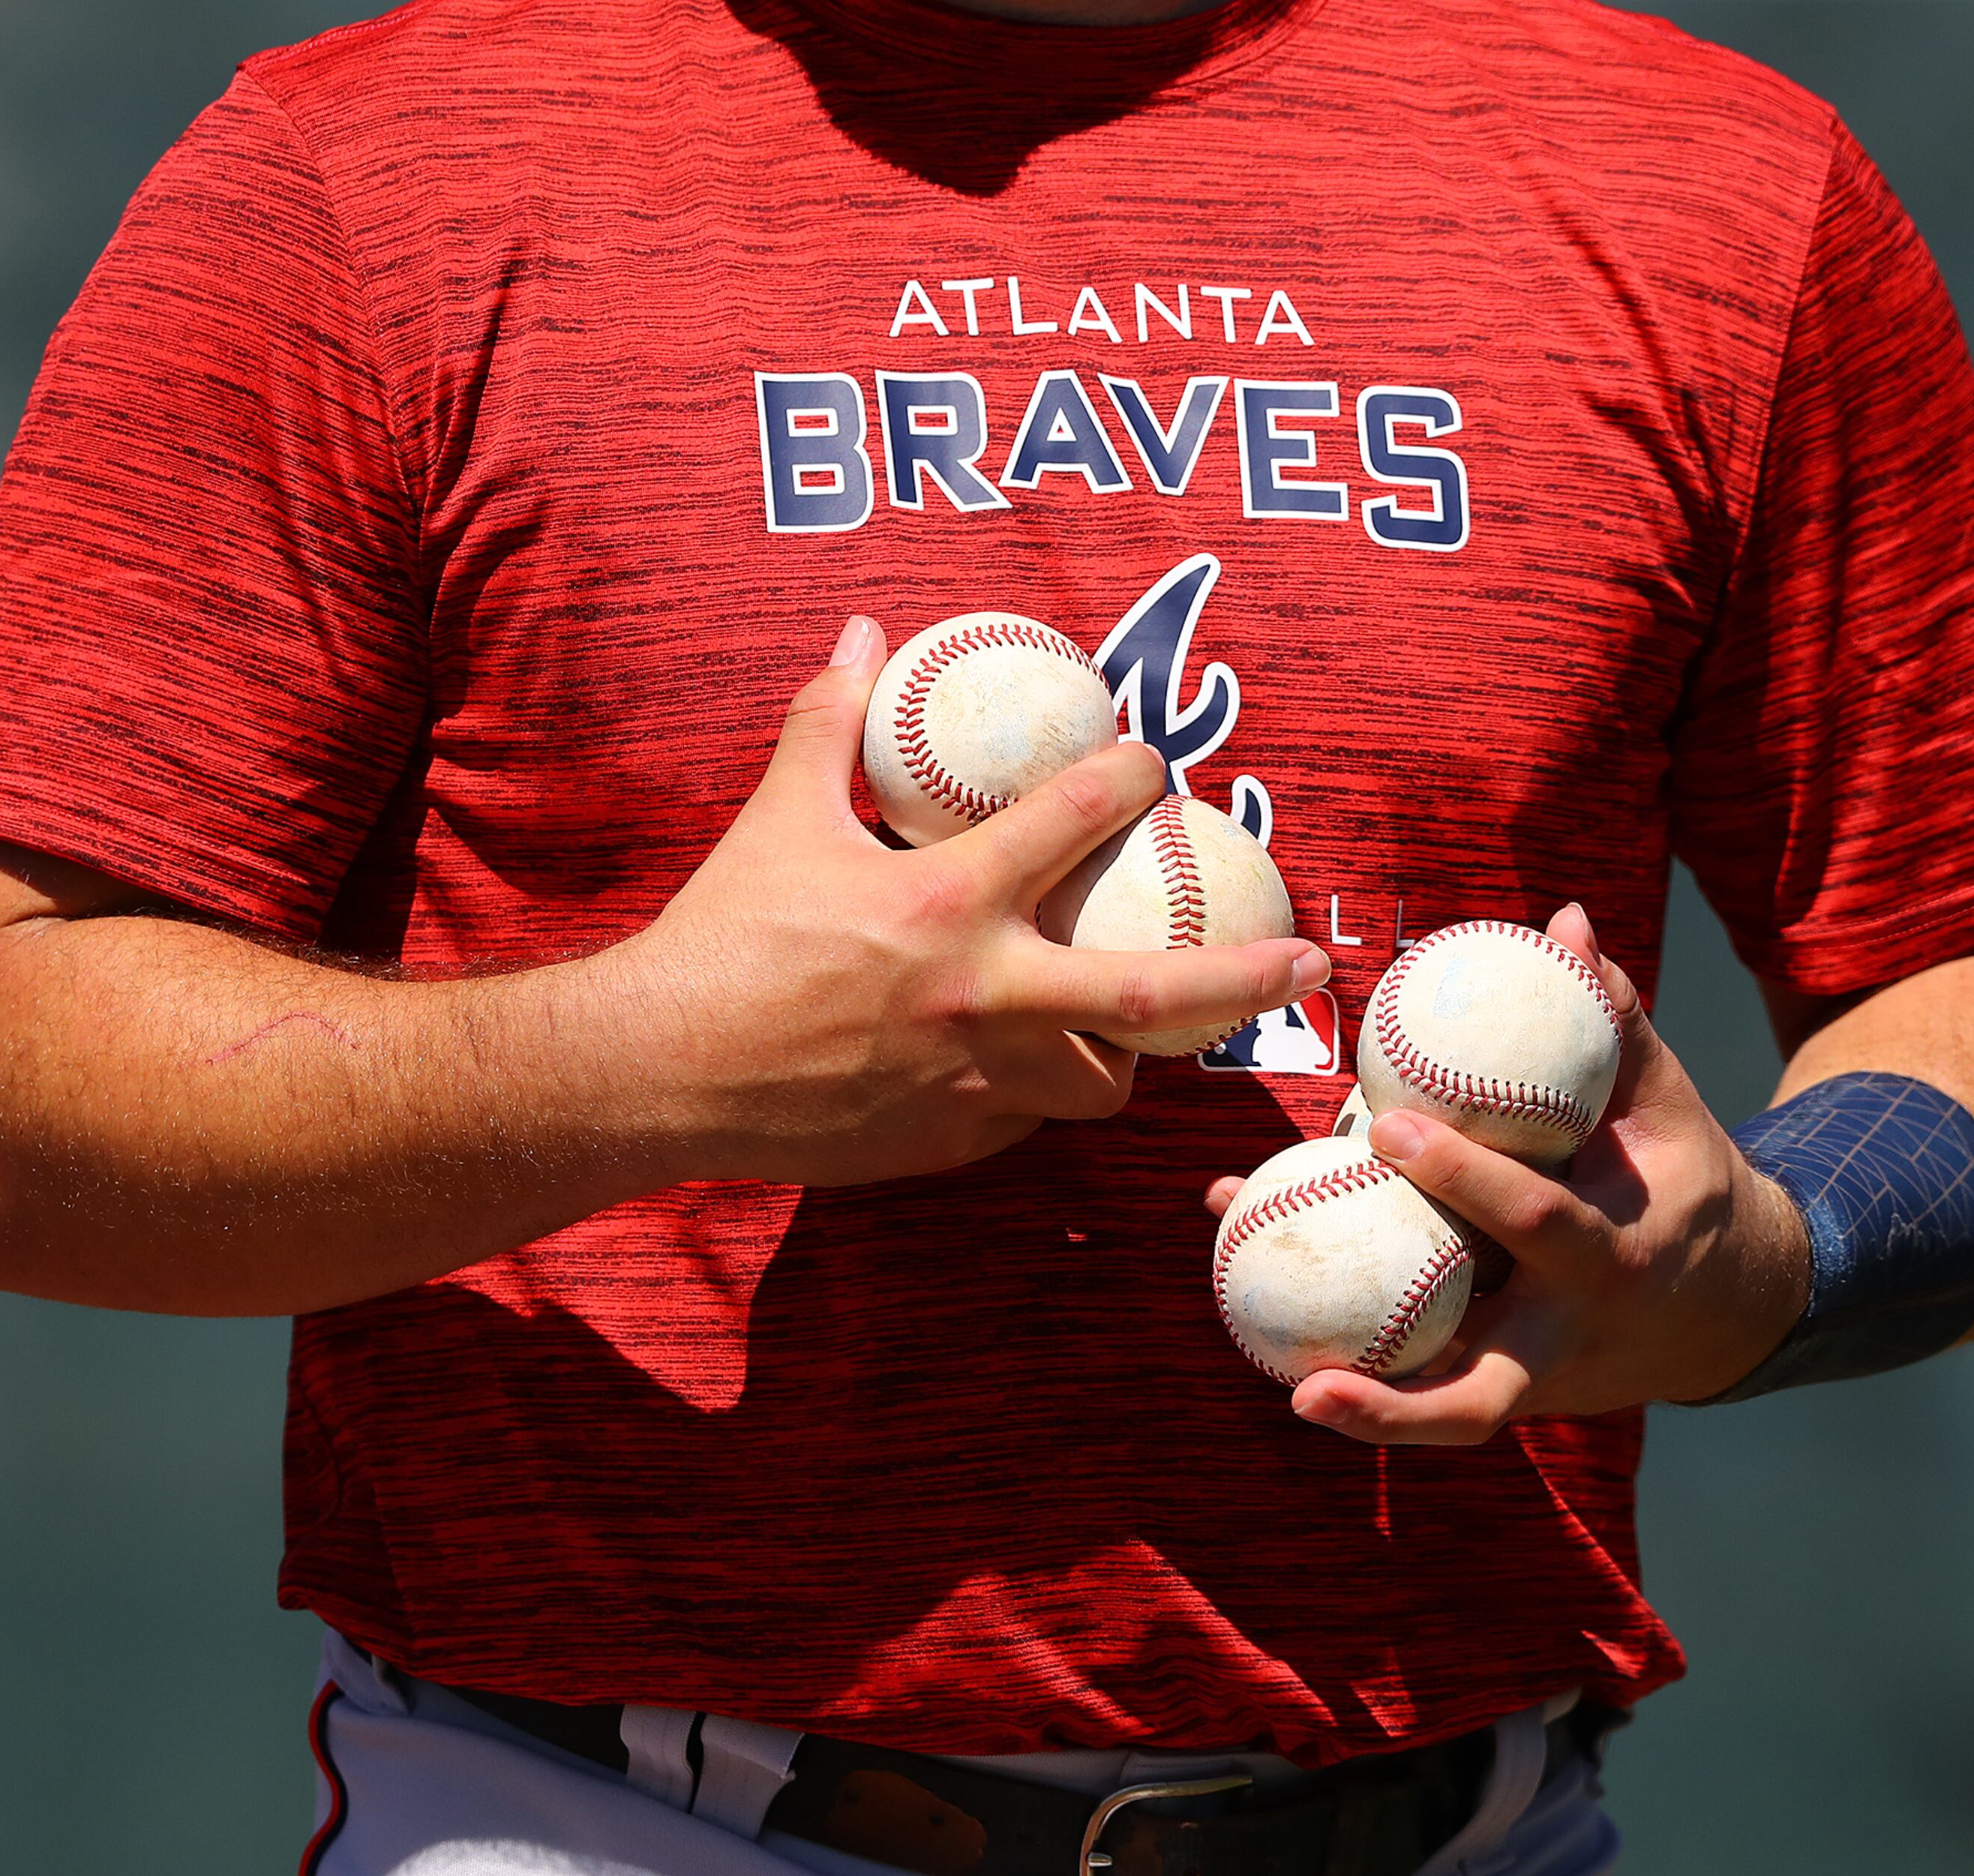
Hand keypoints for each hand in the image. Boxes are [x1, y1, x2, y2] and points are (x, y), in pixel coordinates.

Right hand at [621, 615, 1330, 1186]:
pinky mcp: (951, 1142)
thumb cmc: (721, 937)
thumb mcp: (776, 819)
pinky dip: (1036, 1089)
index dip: (1128, 779)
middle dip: (1246, 979)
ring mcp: (975, 1084)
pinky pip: (1026, 1119)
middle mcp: (983, 996)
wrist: (662, 1071)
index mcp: (948, 901)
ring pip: (1101, 1080)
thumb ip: (829, 726)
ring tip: (1149, 1032)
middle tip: (1312, 964)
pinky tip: (1025, 1065)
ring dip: (1133, 1054)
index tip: (1158, 763)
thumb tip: (857, 634)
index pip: (1073, 820)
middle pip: (1152, 994)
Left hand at [1199, 904, 1808, 1443]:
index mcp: (1614, 1258)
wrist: (1730, 1309)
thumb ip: (1615, 1023)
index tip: (1385, 1126)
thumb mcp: (1667, 1107)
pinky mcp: (1509, 1394)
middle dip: (1404, 1393)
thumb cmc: (1682, 1183)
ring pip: (1453, 1412)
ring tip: (1294, 1391)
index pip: (1534, 1220)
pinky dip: (1367, 1379)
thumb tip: (1564, 922)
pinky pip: (1432, 1390)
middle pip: (1484, 1390)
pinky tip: (1286, 1348)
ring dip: (1373, 1412)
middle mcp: (1569, 1338)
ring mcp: (1537, 1382)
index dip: (1462, 1177)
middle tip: (1313, 1368)